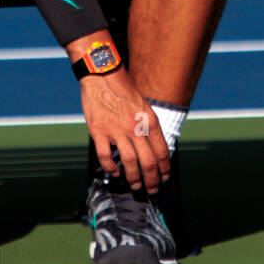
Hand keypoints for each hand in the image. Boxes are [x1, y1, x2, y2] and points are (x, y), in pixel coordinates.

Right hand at [80, 67, 170, 193]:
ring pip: (129, 163)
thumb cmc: (123, 88)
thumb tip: (153, 146)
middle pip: (148, 162)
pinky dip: (111, 168)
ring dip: (134, 178)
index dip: (165, 168)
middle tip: (152, 189)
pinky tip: (114, 172)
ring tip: (136, 185)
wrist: (102, 75)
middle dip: (152, 179)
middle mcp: (135, 127)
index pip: (162, 151)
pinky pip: (106, 157)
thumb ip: (147, 125)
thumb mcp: (143, 104)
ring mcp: (116, 130)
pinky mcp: (99, 132)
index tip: (165, 177)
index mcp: (149, 120)